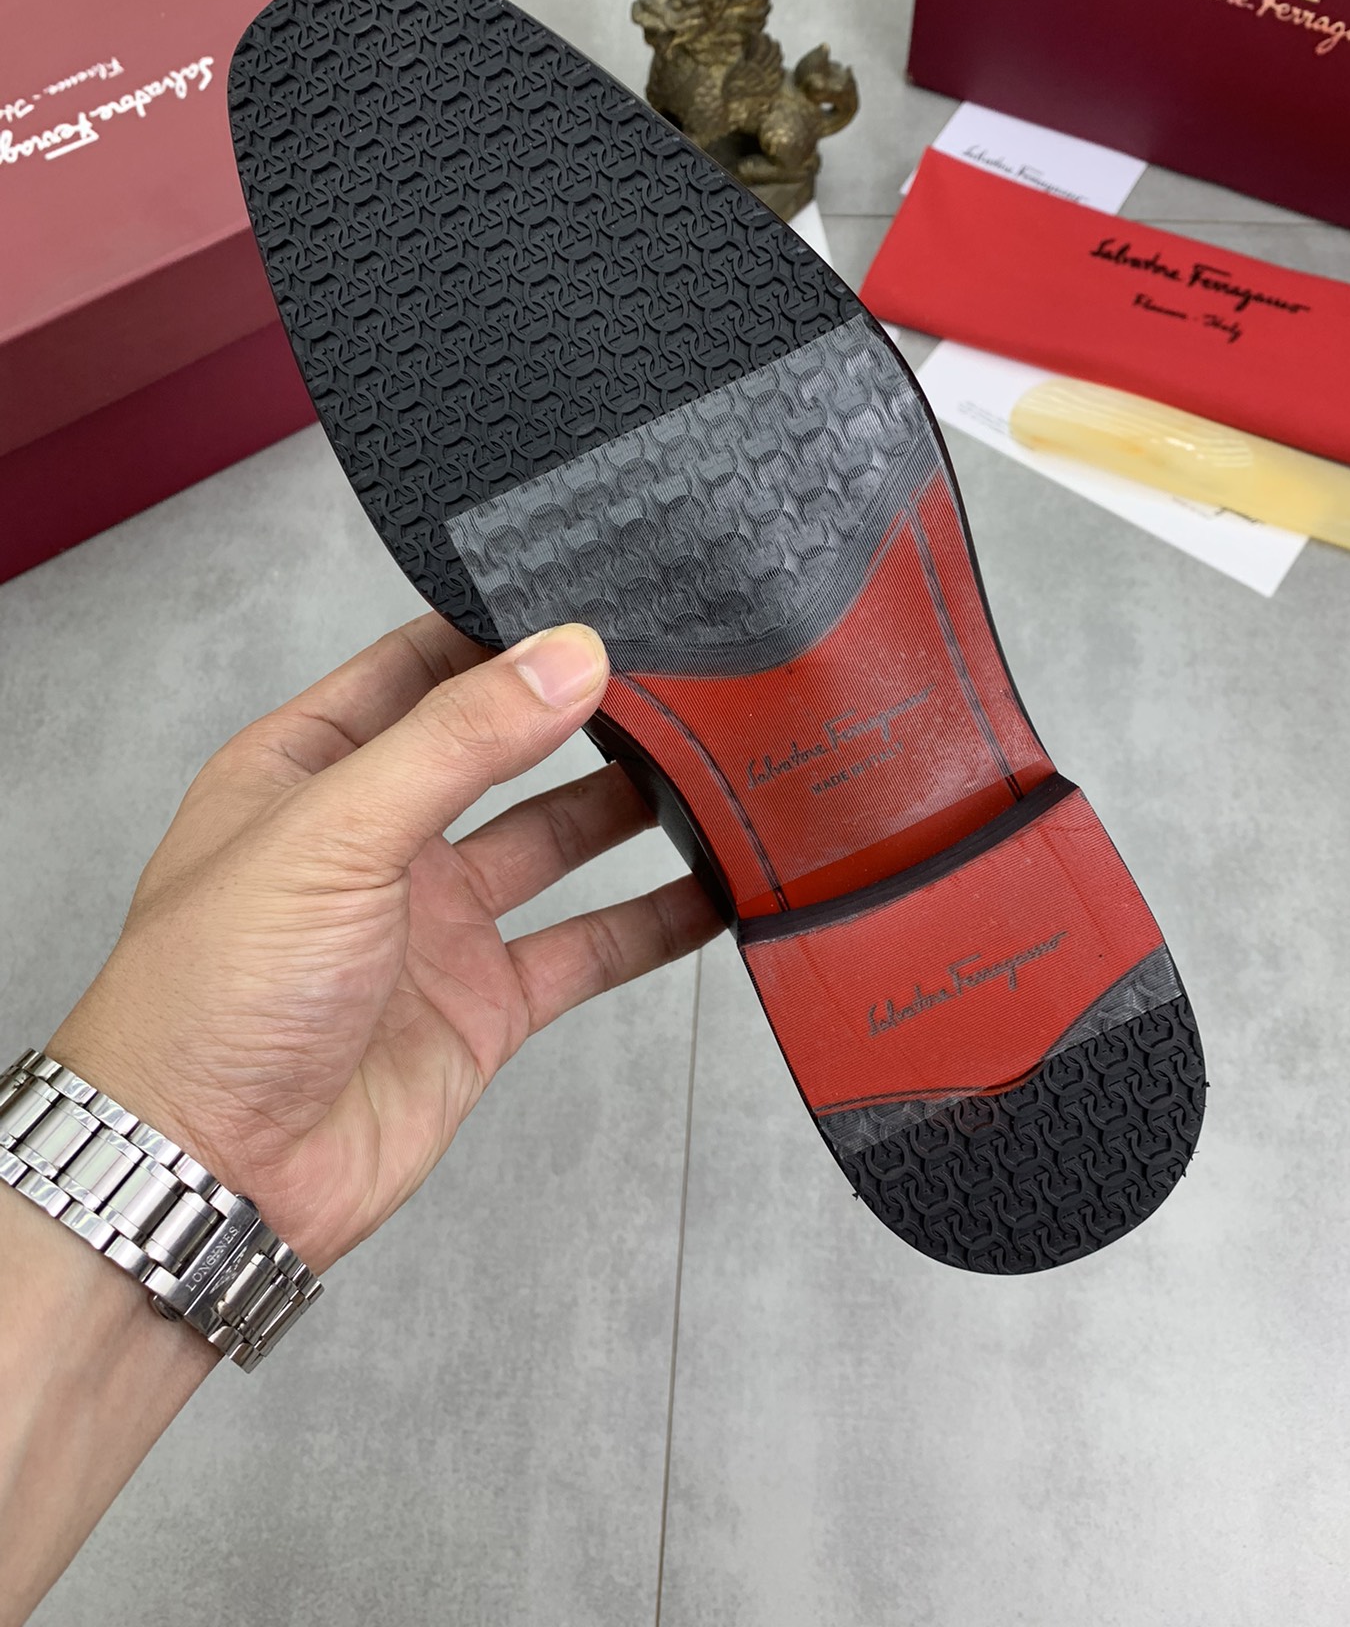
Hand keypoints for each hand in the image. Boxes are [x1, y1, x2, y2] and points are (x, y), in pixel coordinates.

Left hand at [48, 616, 721, 1272]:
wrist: (211, 1177)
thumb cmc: (211, 997)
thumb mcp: (333, 831)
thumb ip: (458, 740)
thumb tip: (566, 656)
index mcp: (312, 767)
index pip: (421, 665)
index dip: (501, 629)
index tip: (594, 595)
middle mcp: (378, 835)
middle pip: (502, 747)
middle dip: (581, 710)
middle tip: (678, 672)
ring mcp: (434, 921)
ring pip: (557, 839)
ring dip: (630, 806)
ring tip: (715, 760)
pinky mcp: (482, 1004)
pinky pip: (586, 946)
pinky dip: (653, 921)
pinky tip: (716, 890)